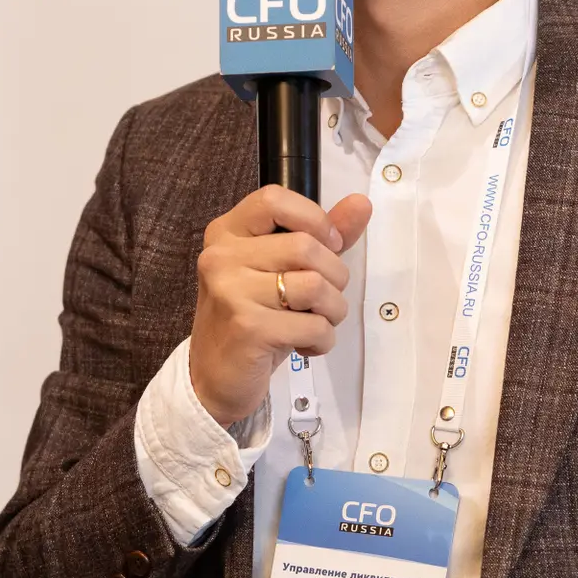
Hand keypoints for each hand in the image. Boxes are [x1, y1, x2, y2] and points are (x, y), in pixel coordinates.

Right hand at [189, 185, 372, 428]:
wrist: (214, 377)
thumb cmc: (253, 319)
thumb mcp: (281, 272)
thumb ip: (320, 236)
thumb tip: (362, 203)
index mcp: (227, 233)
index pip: (274, 199)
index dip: (315, 219)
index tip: (328, 246)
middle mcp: (221, 257)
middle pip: (306, 247)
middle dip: (334, 277)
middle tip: (324, 300)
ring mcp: (231, 291)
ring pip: (315, 286)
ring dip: (333, 311)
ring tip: (318, 323)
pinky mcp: (248, 328)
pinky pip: (314, 325)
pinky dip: (323, 340)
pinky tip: (305, 345)